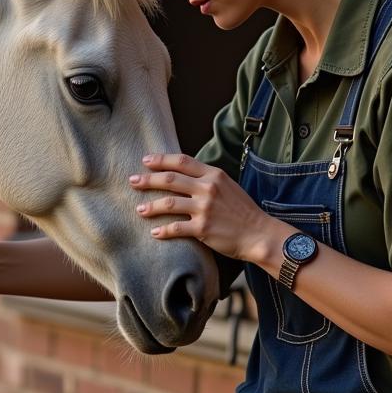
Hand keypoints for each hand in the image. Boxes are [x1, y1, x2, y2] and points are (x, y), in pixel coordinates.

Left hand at [129, 153, 284, 263]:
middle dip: (148, 180)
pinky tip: (154, 232)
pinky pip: (176, 228)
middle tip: (132, 181)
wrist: (259, 233)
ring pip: (168, 203)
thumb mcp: (227, 185)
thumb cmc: (243, 210)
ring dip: (150, 206)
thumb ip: (207, 178)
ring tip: (139, 210)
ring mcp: (204, 208)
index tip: (145, 160)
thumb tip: (183, 174)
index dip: (161, 160)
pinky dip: (163, 230)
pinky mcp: (203, 229)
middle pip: (170, 180)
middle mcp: (207, 188)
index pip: (181, 161)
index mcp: (213, 175)